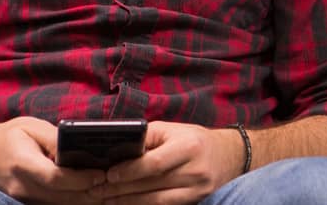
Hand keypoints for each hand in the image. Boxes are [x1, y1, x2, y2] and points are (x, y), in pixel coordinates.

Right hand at [0, 117, 107, 203]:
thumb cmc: (8, 136)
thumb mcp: (32, 127)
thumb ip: (55, 138)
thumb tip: (79, 147)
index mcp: (23, 165)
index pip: (56, 179)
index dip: (81, 179)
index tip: (102, 174)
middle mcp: (23, 188)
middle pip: (63, 198)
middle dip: (90, 192)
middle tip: (114, 181)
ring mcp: (24, 199)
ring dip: (85, 199)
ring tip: (108, 187)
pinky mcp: (28, 203)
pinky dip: (74, 200)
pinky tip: (90, 192)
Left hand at [91, 121, 241, 203]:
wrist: (229, 155)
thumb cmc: (194, 139)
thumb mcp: (173, 129)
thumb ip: (147, 137)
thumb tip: (116, 149)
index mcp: (188, 146)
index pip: (154, 163)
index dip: (129, 171)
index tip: (109, 175)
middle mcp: (195, 170)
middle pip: (151, 185)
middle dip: (120, 189)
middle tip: (96, 190)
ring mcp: (197, 189)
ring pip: (155, 201)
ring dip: (126, 202)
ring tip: (105, 200)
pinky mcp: (196, 201)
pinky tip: (126, 204)